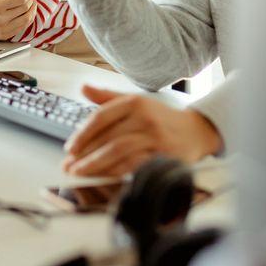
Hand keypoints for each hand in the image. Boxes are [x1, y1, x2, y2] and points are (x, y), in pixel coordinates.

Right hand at [0, 0, 34, 39]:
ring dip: (32, 12)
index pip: (21, 0)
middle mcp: (2, 19)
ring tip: (32, 6)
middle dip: (31, 1)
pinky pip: (21, 29)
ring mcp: (3, 29)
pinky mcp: (3, 35)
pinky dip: (27, 21)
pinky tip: (27, 16)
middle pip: (25, 9)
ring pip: (26, 20)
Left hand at [61, 85, 221, 176]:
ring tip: (80, 173)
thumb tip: (83, 88)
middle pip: (108, 138)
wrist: (196, 131)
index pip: (101, 117)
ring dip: (96, 166)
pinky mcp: (164, 156)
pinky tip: (103, 178)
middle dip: (84, 155)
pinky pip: (134, 166)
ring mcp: (156, 138)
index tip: (69, 148)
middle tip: (68, 166)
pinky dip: (116, 173)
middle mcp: (145, 118)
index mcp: (135, 102)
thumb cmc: (161, 118)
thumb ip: (107, 98)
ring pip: (119, 153)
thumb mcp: (136, 102)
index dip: (82, 134)